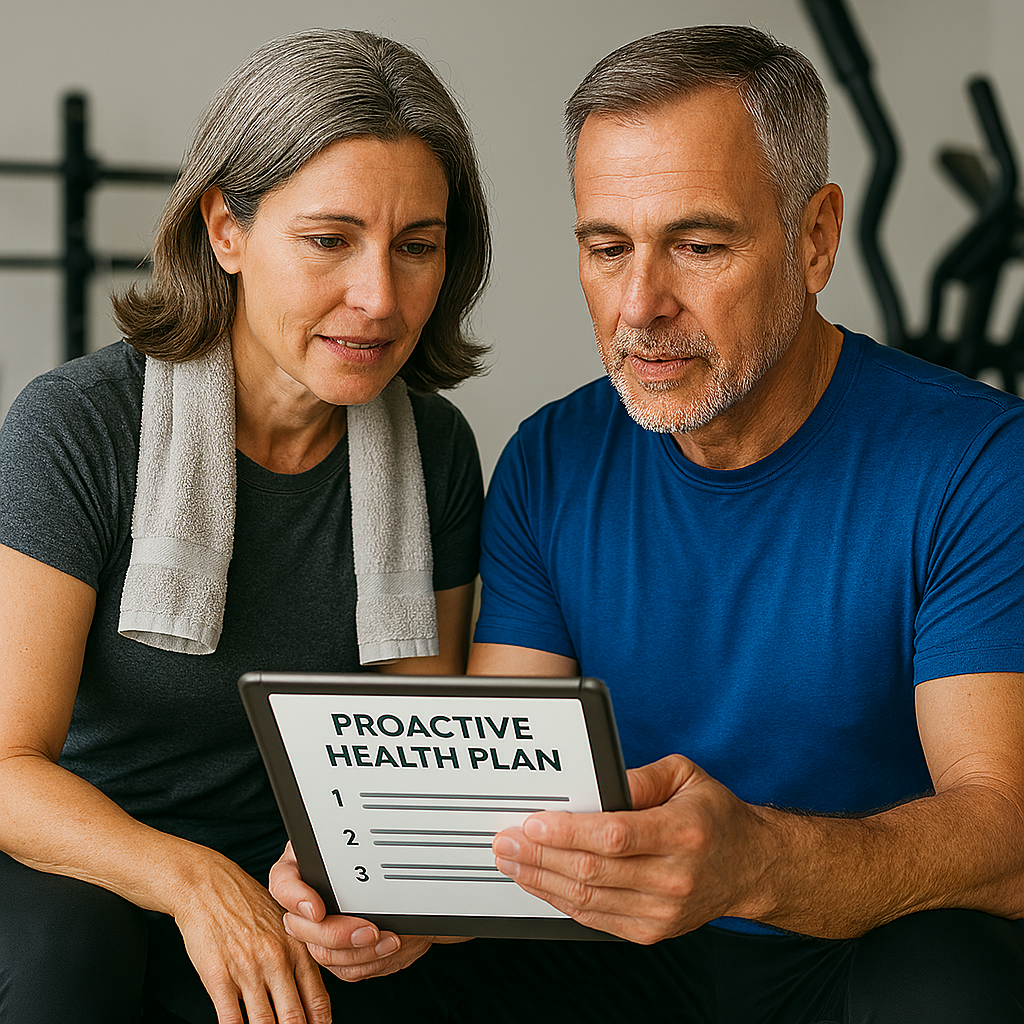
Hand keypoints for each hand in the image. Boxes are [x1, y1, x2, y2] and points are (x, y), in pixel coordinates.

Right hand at [172, 851, 331, 1023]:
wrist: (208, 886)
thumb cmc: (245, 904)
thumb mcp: (283, 923)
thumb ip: (297, 956)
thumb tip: (308, 989)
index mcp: (296, 948)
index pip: (317, 999)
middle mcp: (276, 960)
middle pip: (294, 1017)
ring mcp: (248, 970)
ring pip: (265, 1023)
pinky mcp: (219, 977)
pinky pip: (231, 1019)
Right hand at [269, 843, 469, 981]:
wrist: (411, 889)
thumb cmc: (386, 856)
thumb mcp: (368, 842)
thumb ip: (355, 845)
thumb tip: (355, 843)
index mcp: (304, 868)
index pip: (283, 882)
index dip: (295, 898)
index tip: (318, 909)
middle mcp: (307, 902)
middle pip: (301, 927)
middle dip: (337, 932)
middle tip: (369, 928)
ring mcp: (321, 932)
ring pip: (323, 954)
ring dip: (358, 950)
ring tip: (388, 938)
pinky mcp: (340, 955)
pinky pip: (344, 969)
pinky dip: (368, 961)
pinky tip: (388, 946)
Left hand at [492, 754, 772, 942]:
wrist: (751, 866)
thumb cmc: (713, 815)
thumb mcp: (685, 775)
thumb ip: (640, 777)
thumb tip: (596, 781)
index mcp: (683, 833)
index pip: (614, 837)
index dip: (568, 833)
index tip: (533, 823)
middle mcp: (674, 877)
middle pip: (593, 872)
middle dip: (540, 856)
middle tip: (506, 841)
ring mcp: (663, 911)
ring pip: (588, 900)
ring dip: (541, 881)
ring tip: (511, 861)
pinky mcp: (651, 930)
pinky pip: (595, 919)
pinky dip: (561, 900)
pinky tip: (539, 882)